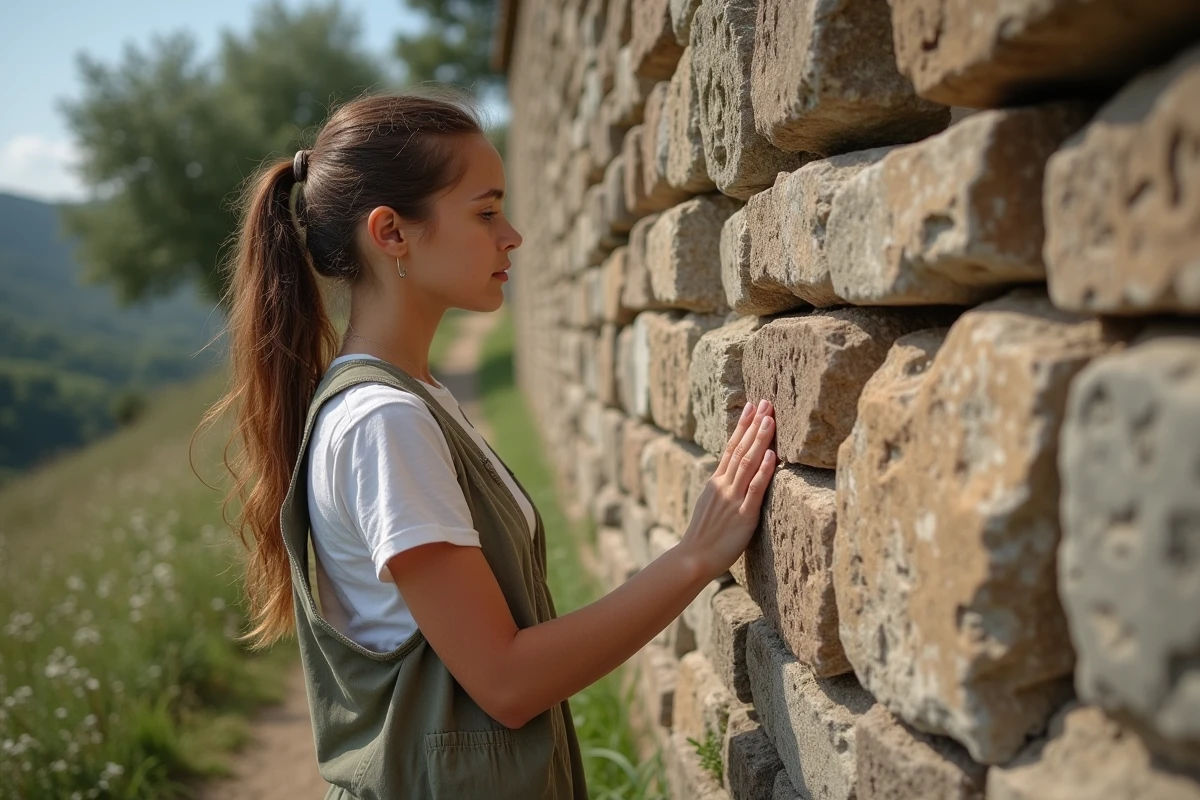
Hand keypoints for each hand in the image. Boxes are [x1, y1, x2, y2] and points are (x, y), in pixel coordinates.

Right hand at [678, 399, 775, 582]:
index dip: (742, 426)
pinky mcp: (744, 515)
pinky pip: (754, 489)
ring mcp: (733, 499)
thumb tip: (726, 475)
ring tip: (770, 419)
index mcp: (716, 483)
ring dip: (760, 440)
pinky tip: (772, 455)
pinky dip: (764, 471)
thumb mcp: (707, 505)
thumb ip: (719, 489)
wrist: (693, 558)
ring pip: (748, 463)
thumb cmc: (702, 537)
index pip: (730, 447)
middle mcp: (724, 486)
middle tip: (766, 402)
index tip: (751, 406)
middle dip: (754, 425)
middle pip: (740, 449)